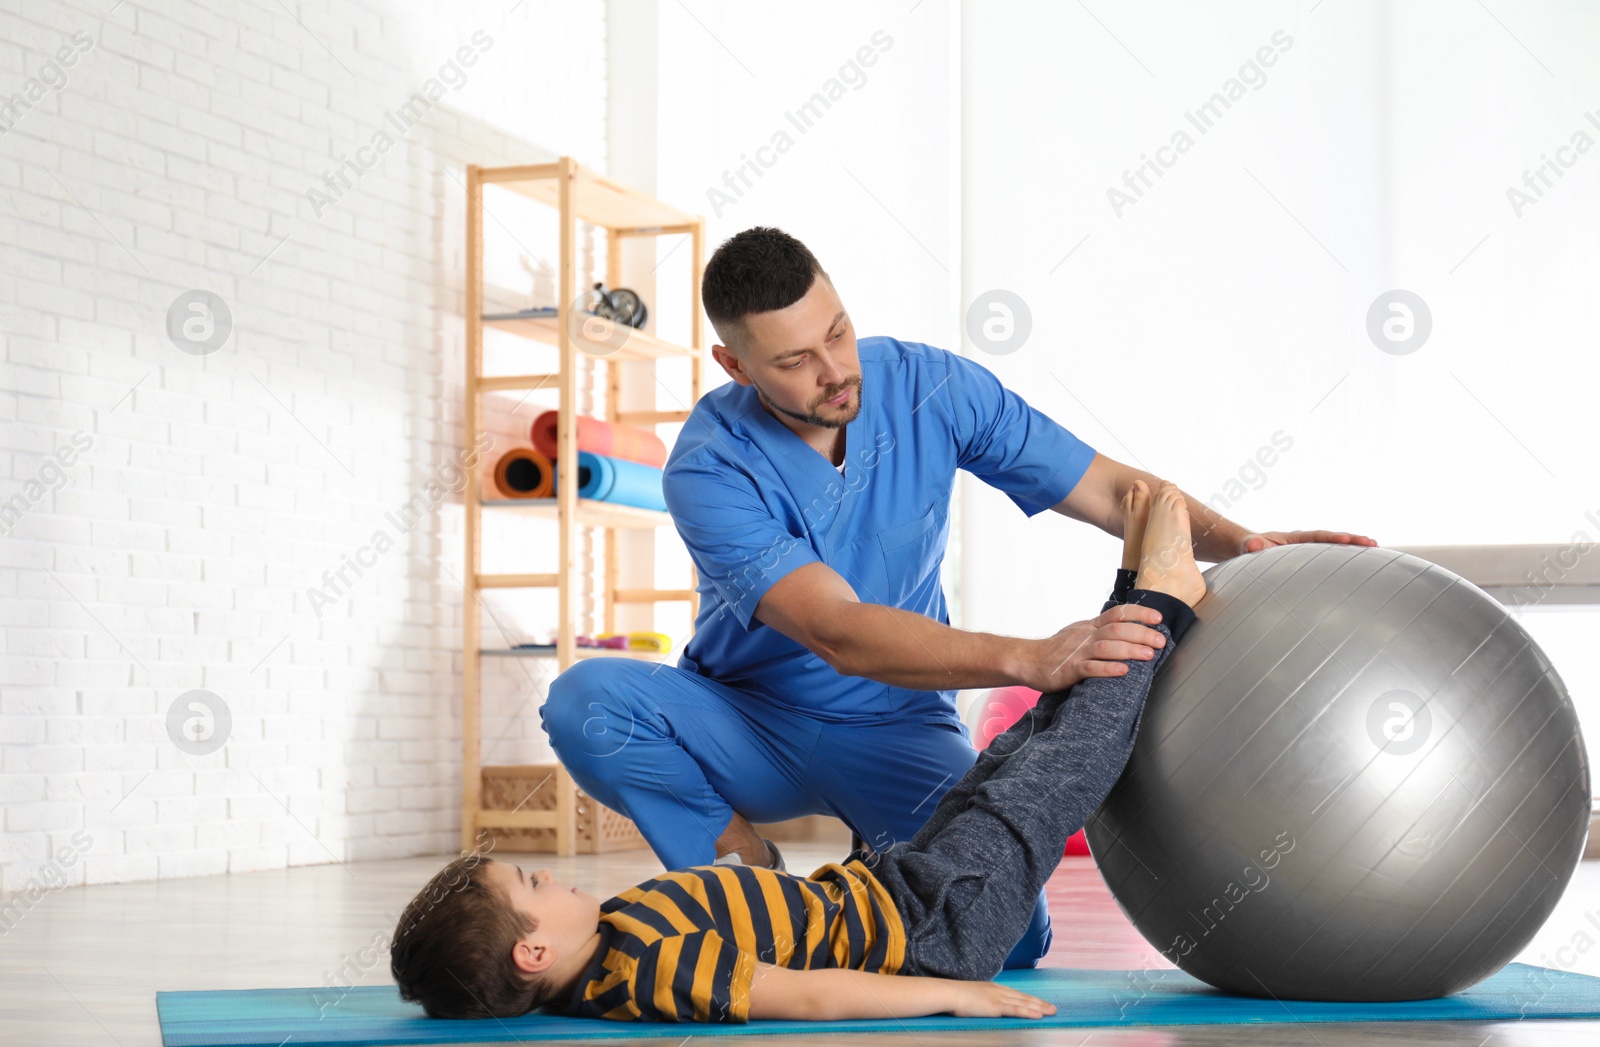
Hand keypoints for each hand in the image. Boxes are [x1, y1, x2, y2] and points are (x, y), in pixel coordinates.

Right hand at [947, 980, 1057, 1018]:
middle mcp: (1000, 991)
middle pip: (1024, 997)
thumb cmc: (958, 996)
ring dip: (1039, 1007)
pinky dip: (1028, 1012)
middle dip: (1040, 1003)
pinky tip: (1038, 1015)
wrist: (950, 993)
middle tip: (1053, 1008)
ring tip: (1051, 1012)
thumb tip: (987, 1005)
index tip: (1041, 1002)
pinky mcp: (996, 1007)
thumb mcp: (974, 995)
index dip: (1031, 999)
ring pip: (1024, 1003)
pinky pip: (1016, 1010)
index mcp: (995, 988)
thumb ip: (984, 999)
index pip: (1017, 994)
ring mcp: (999, 998)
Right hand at [1018, 604, 1166, 692]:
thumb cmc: (1056, 651)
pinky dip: (1108, 669)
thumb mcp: (1079, 634)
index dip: (1139, 614)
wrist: (1027, 660)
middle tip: (1161, 641)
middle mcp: (1085, 636)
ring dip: (1130, 650)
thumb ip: (1100, 632)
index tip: (1158, 618)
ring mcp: (1077, 652)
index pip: (1117, 613)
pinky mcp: (1069, 670)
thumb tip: (1128, 633)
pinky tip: (1122, 671)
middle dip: (1141, 634)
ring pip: (1106, 647)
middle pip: (1116, 629)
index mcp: (1089, 626)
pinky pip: (1090, 668)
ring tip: (1149, 655)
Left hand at [1239, 529, 1377, 555]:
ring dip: (1354, 550)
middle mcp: (1307, 543)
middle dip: (1352, 541)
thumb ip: (1251, 545)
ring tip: (1376, 550)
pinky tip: (1364, 570)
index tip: (1346, 539)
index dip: (1331, 537)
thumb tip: (1253, 544)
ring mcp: (1312, 552)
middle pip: (1333, 540)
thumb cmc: (1251, 548)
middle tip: (1372, 543)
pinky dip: (1347, 564)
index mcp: (1295, 538)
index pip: (1316, 536)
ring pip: (1336, 550)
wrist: (1251, 550)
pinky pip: (1332, 562)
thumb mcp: (1248, 545)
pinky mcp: (1313, 563)